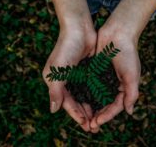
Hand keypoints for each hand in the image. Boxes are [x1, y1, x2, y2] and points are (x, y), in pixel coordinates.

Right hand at [42, 0, 96, 131]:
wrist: (79, 28)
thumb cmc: (66, 48)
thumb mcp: (58, 70)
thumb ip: (55, 90)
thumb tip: (53, 110)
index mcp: (55, 81)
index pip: (65, 102)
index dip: (75, 114)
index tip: (85, 124)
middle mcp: (64, 80)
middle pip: (75, 102)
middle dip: (84, 114)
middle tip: (94, 126)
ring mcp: (76, 76)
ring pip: (83, 96)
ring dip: (90, 107)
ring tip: (98, 119)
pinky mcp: (86, 71)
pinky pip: (90, 87)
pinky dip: (95, 96)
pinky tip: (102, 103)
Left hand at [89, 22, 140, 132]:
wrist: (118, 33)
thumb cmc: (128, 53)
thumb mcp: (132, 75)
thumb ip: (132, 94)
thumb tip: (129, 112)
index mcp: (124, 88)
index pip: (115, 106)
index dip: (107, 116)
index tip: (97, 122)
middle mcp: (114, 85)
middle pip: (105, 104)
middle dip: (98, 115)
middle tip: (89, 125)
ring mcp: (104, 79)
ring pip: (96, 97)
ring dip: (90, 107)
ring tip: (82, 117)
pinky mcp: (95, 71)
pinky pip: (89, 85)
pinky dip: (85, 94)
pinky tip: (78, 100)